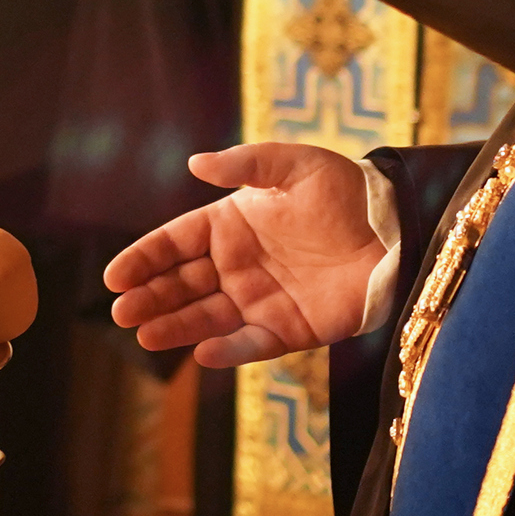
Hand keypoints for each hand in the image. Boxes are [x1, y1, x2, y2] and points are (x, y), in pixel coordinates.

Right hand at [105, 145, 383, 369]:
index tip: (114, 277)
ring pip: (206, 317)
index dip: (143, 259)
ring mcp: (260, 299)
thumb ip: (246, 164)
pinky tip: (202, 353)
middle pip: (181, 284)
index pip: (174, 243)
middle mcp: (238, 265)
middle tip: (122, 312)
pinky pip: (251, 343)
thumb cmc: (347, 191)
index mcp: (231, 224)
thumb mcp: (296, 165)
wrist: (400, 231)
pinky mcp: (288, 329)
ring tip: (145, 335)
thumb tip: (197, 162)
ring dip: (175, 327)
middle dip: (149, 298)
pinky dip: (228, 350)